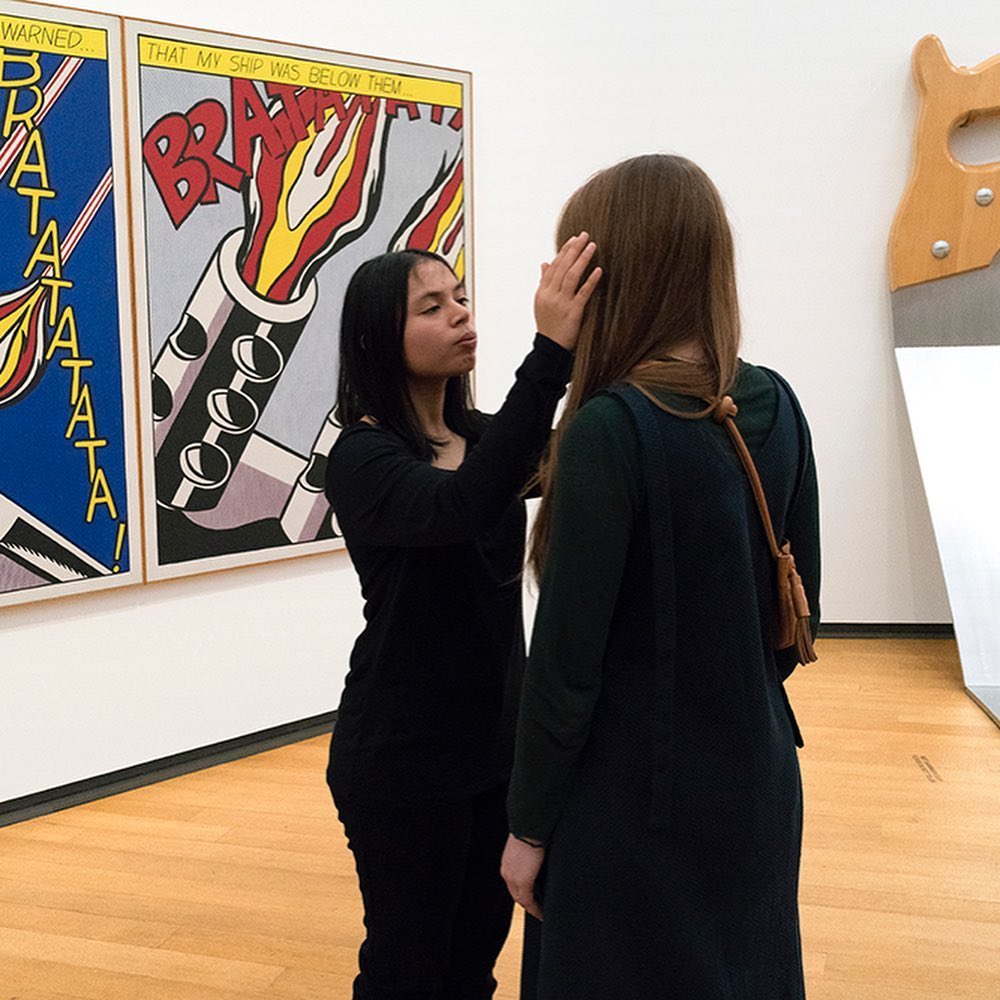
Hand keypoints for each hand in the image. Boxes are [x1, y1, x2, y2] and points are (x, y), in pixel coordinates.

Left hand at [501, 833, 545, 920]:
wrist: (529, 827)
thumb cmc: (530, 831)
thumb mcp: (526, 846)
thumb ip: (528, 855)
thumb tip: (536, 858)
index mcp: (507, 863)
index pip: (513, 884)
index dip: (522, 893)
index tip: (531, 898)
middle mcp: (507, 873)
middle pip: (516, 894)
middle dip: (526, 903)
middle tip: (537, 909)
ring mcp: (513, 879)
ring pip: (521, 900)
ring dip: (531, 907)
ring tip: (540, 913)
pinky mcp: (523, 882)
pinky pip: (529, 902)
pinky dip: (535, 909)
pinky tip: (541, 913)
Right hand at [533, 232, 601, 351]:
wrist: (550, 349)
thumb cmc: (548, 325)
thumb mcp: (542, 303)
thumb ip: (544, 282)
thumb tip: (544, 263)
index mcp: (542, 292)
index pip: (554, 266)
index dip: (564, 251)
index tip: (574, 239)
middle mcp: (550, 295)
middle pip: (563, 267)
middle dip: (574, 249)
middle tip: (585, 235)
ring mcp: (561, 304)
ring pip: (572, 276)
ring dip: (582, 259)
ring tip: (592, 246)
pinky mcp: (573, 313)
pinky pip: (583, 293)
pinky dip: (591, 280)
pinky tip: (599, 270)